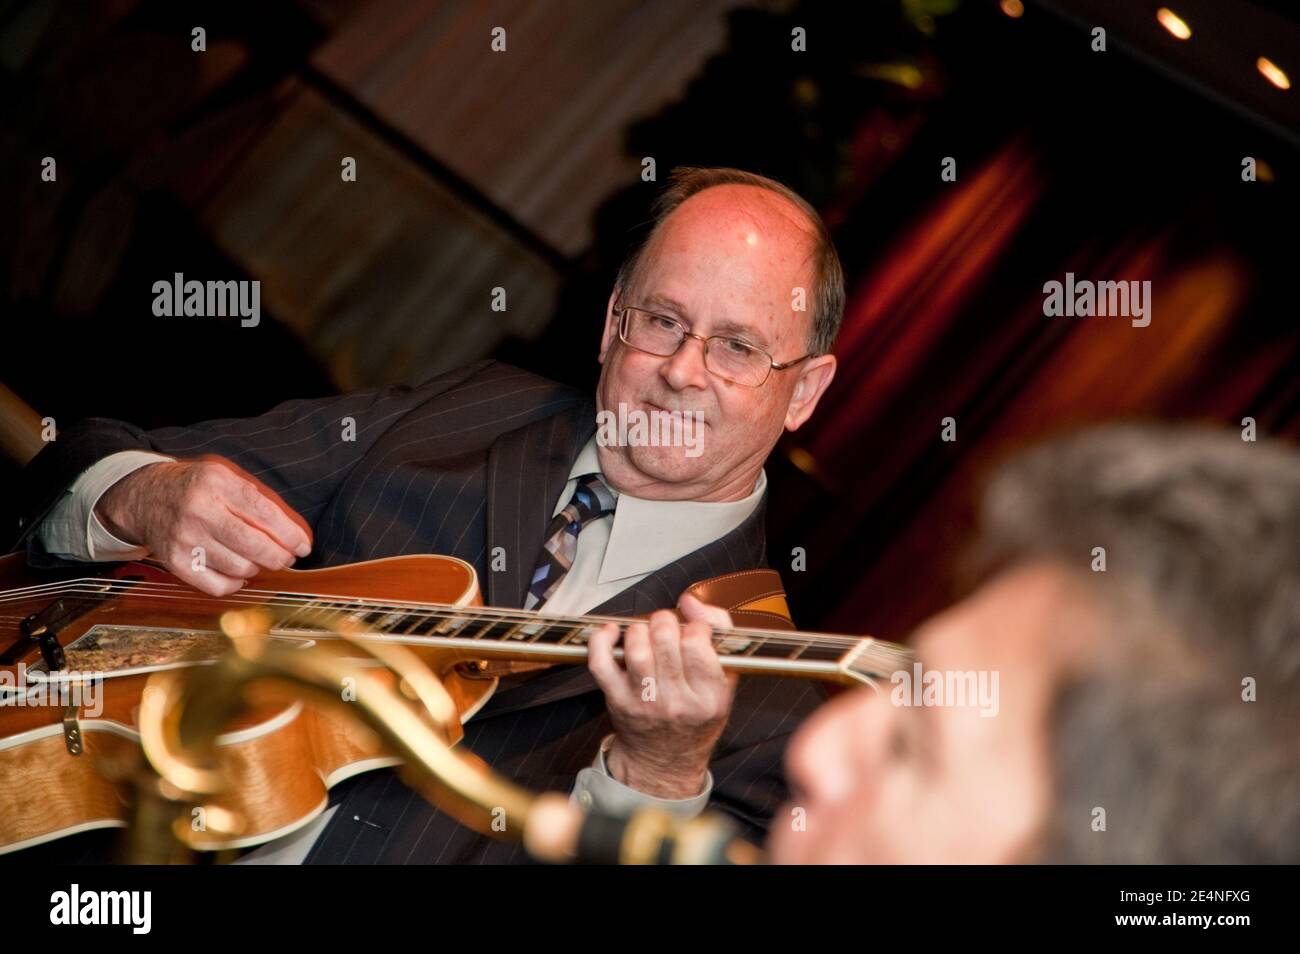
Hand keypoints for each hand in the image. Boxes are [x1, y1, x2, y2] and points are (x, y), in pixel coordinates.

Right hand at [94, 454, 312, 595]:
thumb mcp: (227, 478)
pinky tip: (238, 572)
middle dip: (279, 557)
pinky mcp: (175, 562)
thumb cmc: (199, 489)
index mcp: (216, 482)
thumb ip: (261, 501)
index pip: (263, 513)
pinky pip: (218, 586)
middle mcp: (198, 510)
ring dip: (257, 568)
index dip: (289, 535)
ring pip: (239, 568)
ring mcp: (184, 538)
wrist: (146, 497)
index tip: (304, 547)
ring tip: (256, 558)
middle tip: (287, 558)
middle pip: (253, 545)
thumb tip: (298, 535)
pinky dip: (236, 583)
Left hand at [587, 592, 737, 798]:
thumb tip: (690, 601)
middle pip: (665, 640)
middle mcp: (677, 702)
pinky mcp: (617, 700)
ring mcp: (644, 702)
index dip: (694, 627)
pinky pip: (601, 663)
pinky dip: (601, 640)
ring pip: (636, 649)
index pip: (697, 644)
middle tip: (666, 628)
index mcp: (709, 697)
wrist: (665, 761)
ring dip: (639, 629)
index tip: (693, 631)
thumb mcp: (724, 681)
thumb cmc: (696, 715)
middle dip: (665, 622)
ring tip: (646, 633)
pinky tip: (612, 632)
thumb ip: (718, 632)